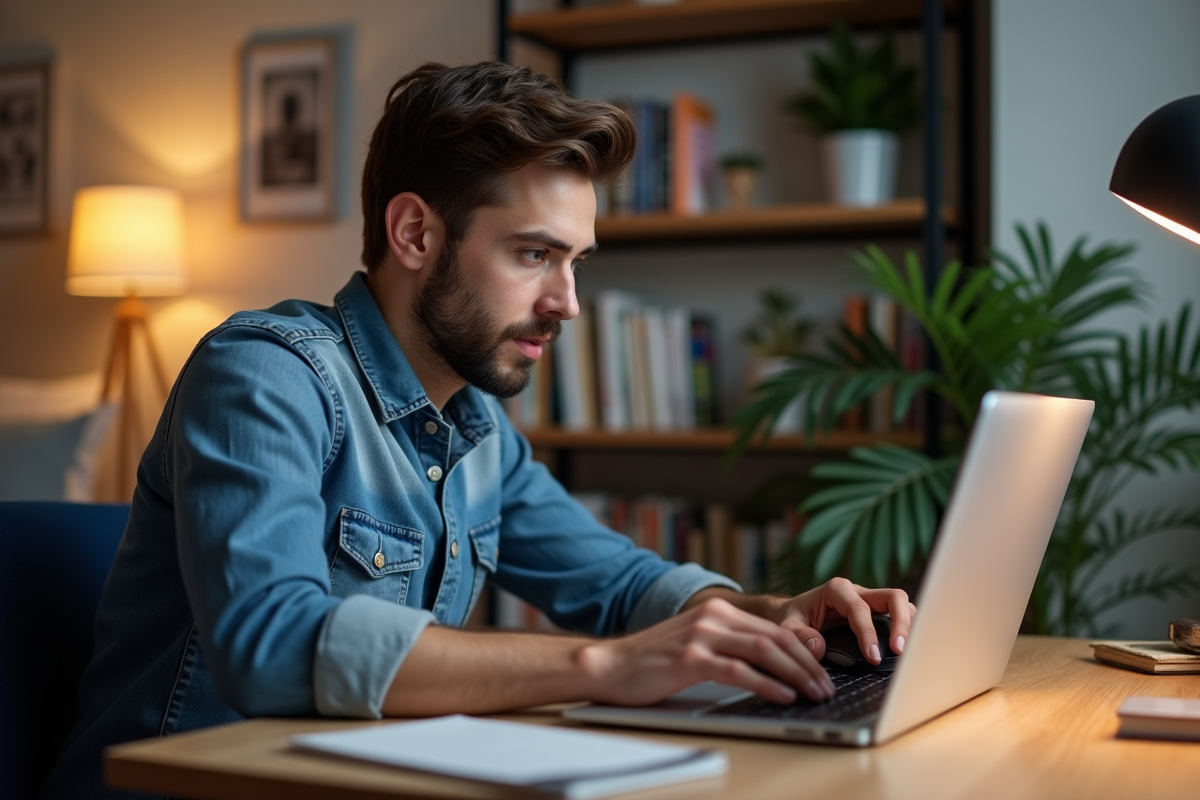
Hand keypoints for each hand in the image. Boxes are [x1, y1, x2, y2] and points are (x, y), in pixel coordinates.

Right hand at [580, 597, 837, 706]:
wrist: (611, 665)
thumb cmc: (655, 661)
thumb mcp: (698, 644)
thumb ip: (732, 646)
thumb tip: (777, 667)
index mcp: (719, 609)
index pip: (775, 629)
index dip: (806, 652)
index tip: (824, 673)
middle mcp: (713, 615)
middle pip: (776, 638)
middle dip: (808, 665)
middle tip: (827, 687)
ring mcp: (701, 635)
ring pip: (764, 651)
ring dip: (796, 675)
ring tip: (815, 693)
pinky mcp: (691, 658)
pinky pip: (739, 671)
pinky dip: (767, 684)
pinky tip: (784, 696)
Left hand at [771, 578, 915, 665]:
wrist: (793, 613)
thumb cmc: (793, 618)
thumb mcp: (787, 626)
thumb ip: (799, 636)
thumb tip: (817, 647)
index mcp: (836, 590)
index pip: (860, 609)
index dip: (868, 633)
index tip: (872, 657)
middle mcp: (858, 591)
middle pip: (893, 597)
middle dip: (900, 623)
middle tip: (900, 650)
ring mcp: (871, 601)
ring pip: (902, 604)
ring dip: (908, 626)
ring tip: (907, 651)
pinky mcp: (877, 612)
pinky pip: (900, 615)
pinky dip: (907, 629)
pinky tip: (906, 649)